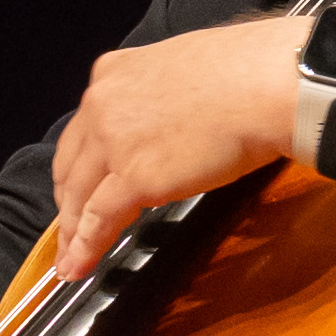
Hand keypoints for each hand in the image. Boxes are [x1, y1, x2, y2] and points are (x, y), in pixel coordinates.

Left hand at [41, 12, 312, 280]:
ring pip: (78, 196)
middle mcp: (102, 103)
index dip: (80, 163)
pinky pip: (98, 221)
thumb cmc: (248, 73)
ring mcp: (112, 141)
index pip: (84, 128)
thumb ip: (163, 97)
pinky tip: (78, 267)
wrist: (266, 83)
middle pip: (72, 164)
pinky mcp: (131, 177)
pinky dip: (85, 248)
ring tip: (70, 258)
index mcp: (114, 72)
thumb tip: (176, 119)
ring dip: (72, 232)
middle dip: (69, 201)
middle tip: (71, 227)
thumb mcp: (185, 69)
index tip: (80, 184)